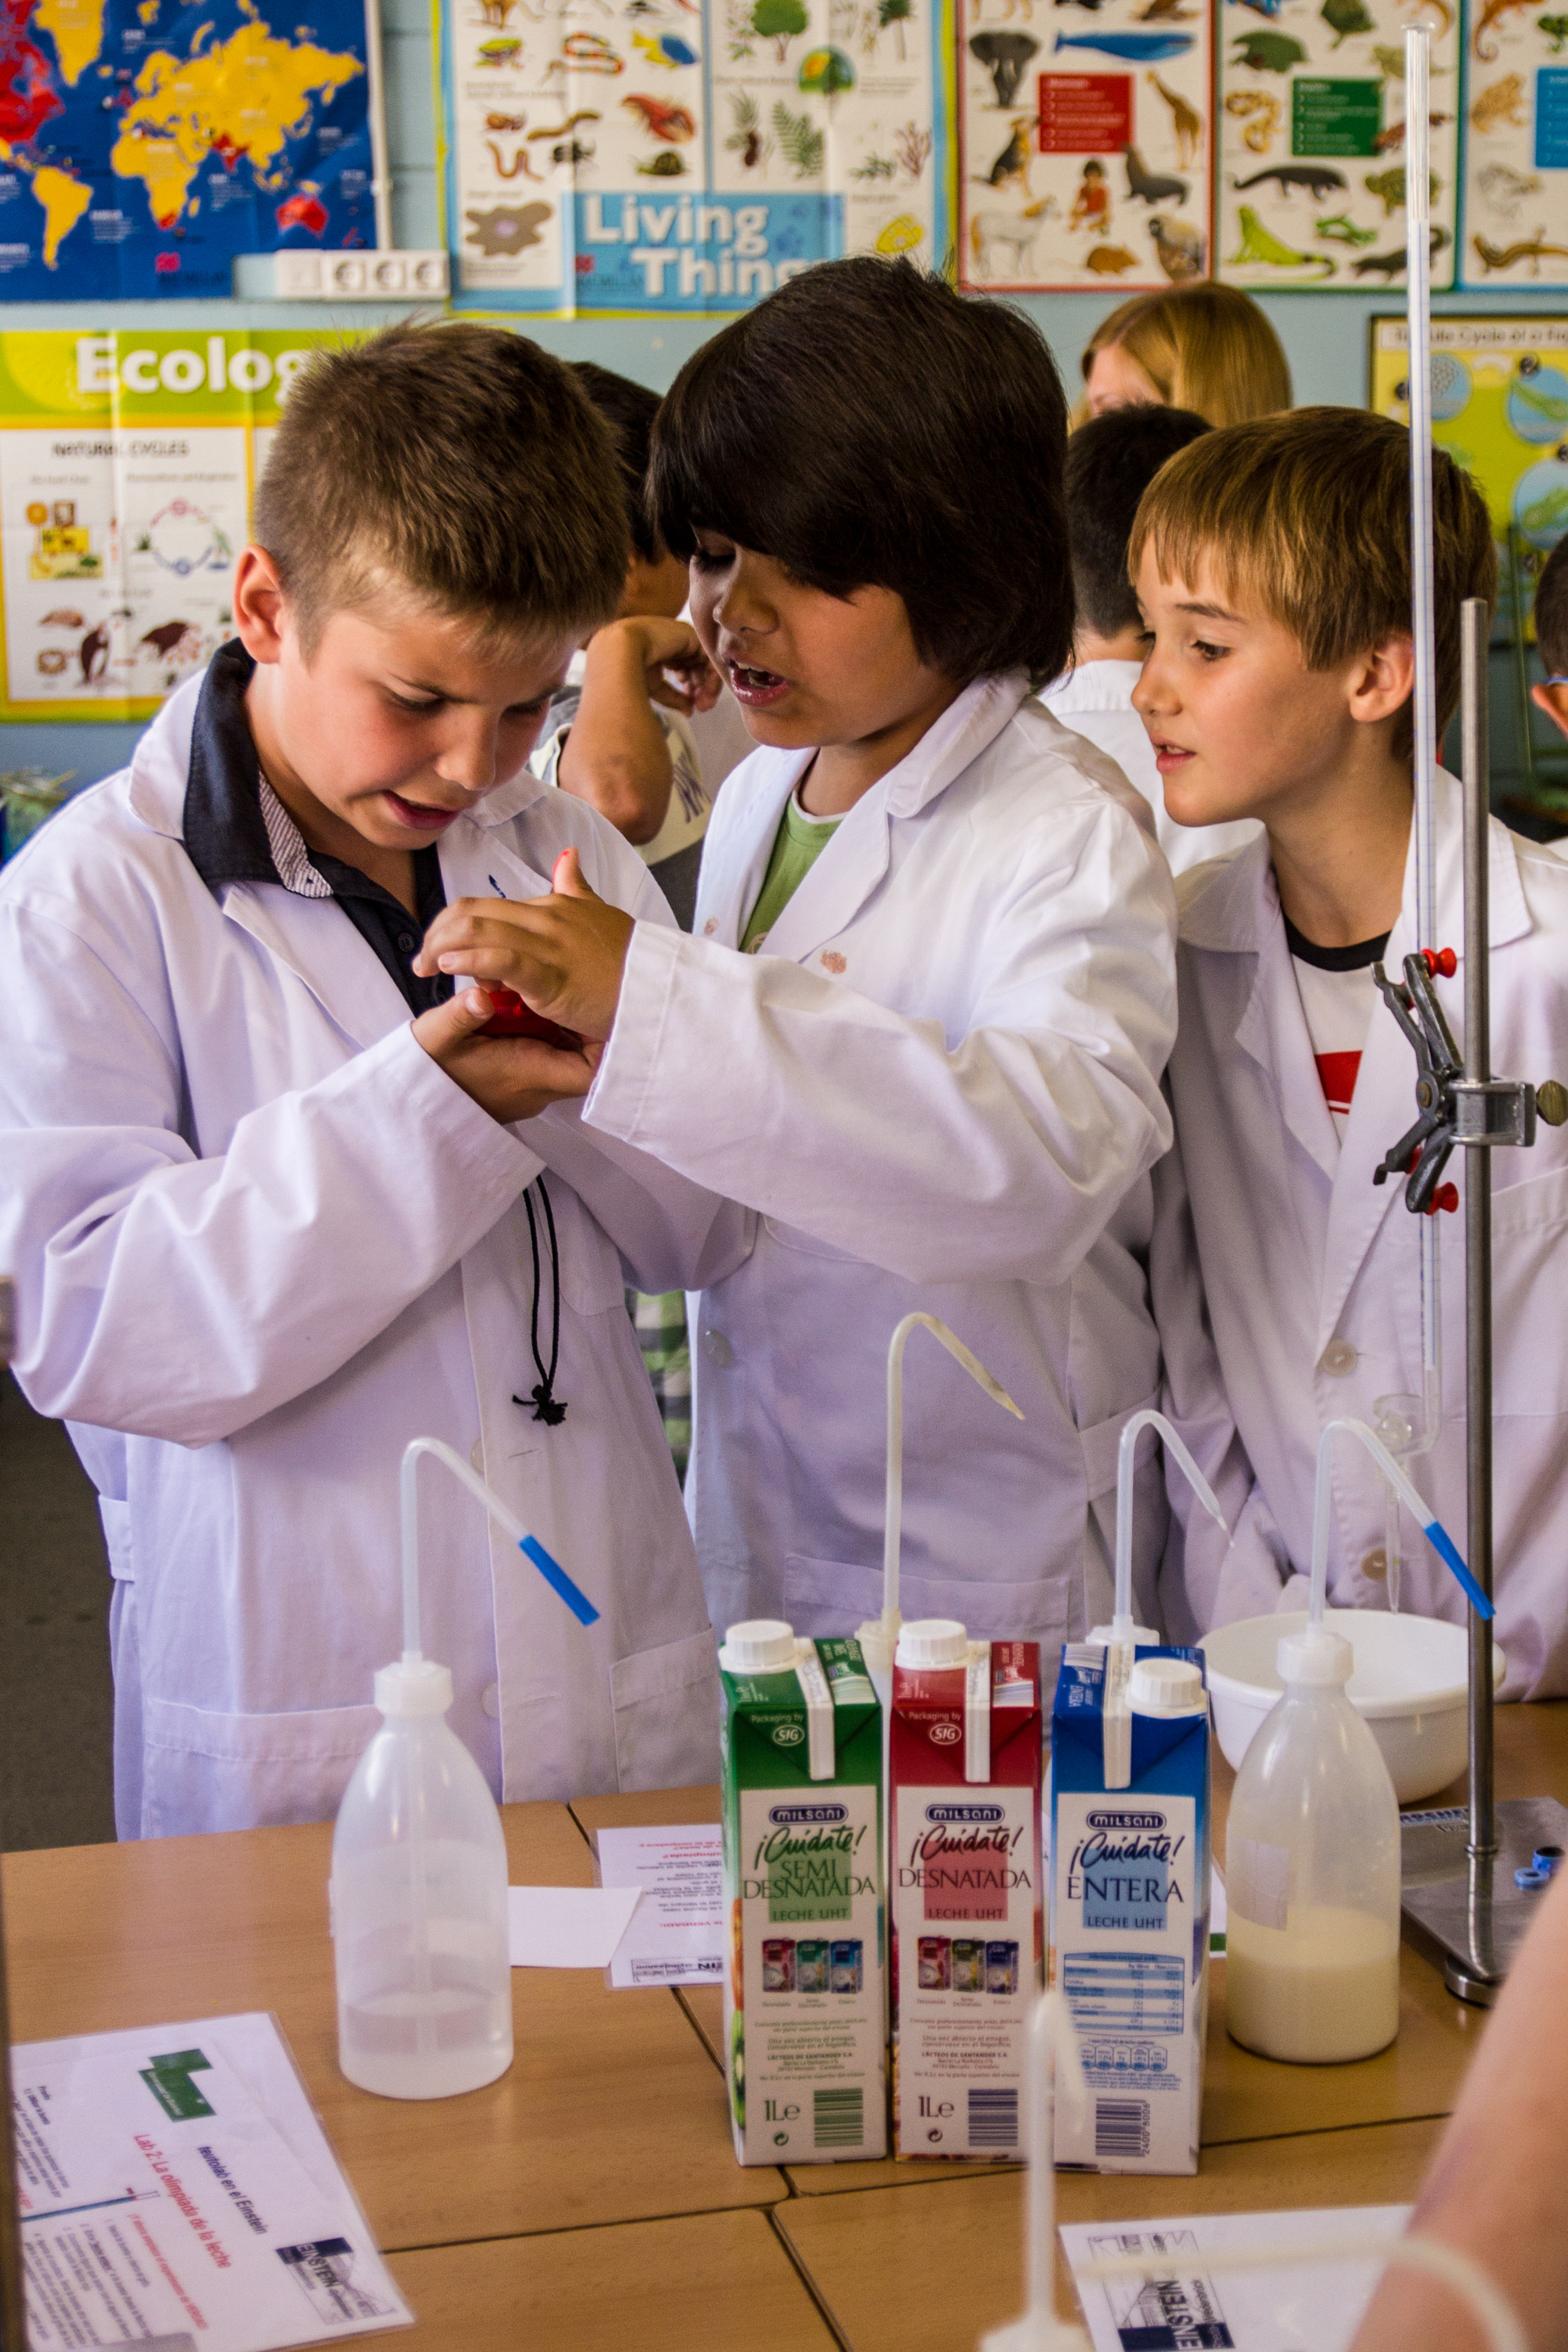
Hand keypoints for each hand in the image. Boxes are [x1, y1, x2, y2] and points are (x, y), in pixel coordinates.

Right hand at [412, 984, 601, 1124]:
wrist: (414, 1104)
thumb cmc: (428, 1074)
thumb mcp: (437, 1039)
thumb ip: (459, 1015)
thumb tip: (480, 996)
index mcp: (528, 1074)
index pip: (591, 1072)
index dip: (608, 1045)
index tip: (604, 1013)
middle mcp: (537, 1084)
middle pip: (588, 1056)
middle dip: (587, 1022)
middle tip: (584, 990)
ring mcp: (531, 1083)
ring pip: (568, 1050)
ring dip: (564, 1021)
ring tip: (556, 990)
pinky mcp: (523, 1076)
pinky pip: (549, 1050)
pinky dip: (545, 1027)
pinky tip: (532, 1003)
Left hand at [414, 849, 633, 1044]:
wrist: (662, 991)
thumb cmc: (633, 964)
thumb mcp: (601, 915)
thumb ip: (577, 887)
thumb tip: (568, 855)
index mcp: (553, 906)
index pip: (486, 907)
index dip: (454, 926)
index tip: (439, 949)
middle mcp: (546, 918)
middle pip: (471, 913)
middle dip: (437, 936)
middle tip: (422, 963)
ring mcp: (548, 945)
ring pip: (478, 931)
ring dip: (442, 948)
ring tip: (427, 968)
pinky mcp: (551, 976)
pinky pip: (501, 958)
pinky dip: (469, 960)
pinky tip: (451, 968)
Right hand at [605, 615, 720, 716]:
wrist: (619, 652)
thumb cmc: (628, 669)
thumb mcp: (654, 687)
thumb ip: (674, 697)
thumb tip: (689, 711)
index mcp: (660, 649)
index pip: (683, 668)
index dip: (690, 688)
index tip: (694, 707)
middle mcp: (673, 641)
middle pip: (696, 665)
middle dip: (701, 689)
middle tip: (704, 707)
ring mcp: (683, 636)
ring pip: (704, 661)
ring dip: (708, 684)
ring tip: (705, 703)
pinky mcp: (691, 635)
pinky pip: (708, 655)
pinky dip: (712, 673)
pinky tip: (710, 689)